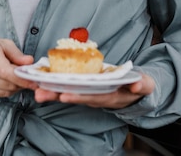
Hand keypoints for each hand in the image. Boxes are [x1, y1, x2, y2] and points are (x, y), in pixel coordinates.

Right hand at [0, 38, 37, 96]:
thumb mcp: (3, 43)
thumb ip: (17, 54)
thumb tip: (30, 62)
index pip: (6, 71)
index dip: (21, 79)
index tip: (34, 82)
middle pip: (8, 82)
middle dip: (22, 82)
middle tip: (29, 77)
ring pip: (7, 90)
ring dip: (17, 86)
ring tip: (18, 77)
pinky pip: (1, 95)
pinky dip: (9, 90)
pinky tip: (10, 82)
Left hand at [33, 73, 154, 108]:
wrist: (135, 89)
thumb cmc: (138, 86)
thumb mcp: (145, 85)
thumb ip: (142, 85)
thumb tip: (137, 86)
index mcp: (110, 96)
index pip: (91, 97)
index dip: (78, 96)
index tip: (64, 95)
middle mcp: (96, 97)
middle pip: (75, 96)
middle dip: (57, 95)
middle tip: (39, 93)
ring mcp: (89, 93)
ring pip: (69, 92)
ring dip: (52, 92)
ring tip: (36, 90)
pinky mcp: (84, 87)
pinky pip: (69, 86)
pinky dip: (56, 85)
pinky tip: (43, 82)